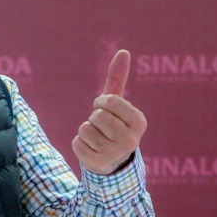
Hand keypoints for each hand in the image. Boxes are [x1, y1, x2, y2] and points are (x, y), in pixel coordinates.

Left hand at [72, 49, 146, 174]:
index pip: (109, 100)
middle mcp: (132, 140)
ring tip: (98, 139)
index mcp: (139, 122)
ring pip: (85, 129)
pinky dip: (79, 144)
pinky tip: (92, 150)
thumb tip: (123, 51)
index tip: (107, 111)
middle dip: (94, 118)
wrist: (113, 161)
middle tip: (102, 128)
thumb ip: (118, 78)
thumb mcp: (117, 103)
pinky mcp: (99, 165)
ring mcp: (116, 155)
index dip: (102, 102)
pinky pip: (77, 143)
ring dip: (86, 132)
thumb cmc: (114, 125)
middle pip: (96, 116)